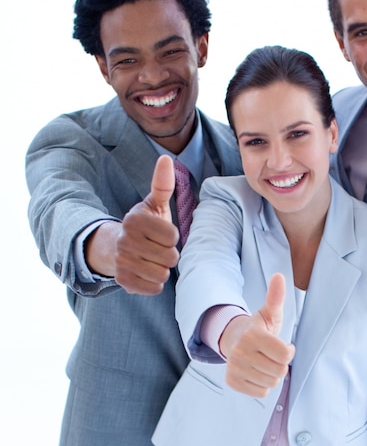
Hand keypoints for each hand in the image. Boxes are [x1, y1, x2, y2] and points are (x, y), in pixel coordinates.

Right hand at [85, 155, 179, 293]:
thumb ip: (163, 185)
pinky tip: (146, 272)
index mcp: (134, 220)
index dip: (172, 236)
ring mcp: (122, 262)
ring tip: (152, 259)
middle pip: (171, 257)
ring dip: (162, 269)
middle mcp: (125, 241)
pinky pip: (154, 288)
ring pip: (163, 274)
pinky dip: (154, 283)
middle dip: (169, 254)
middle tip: (157, 248)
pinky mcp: (123, 282)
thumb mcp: (153, 204)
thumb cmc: (144, 225)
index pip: (173, 235)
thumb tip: (166, 157)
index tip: (161, 233)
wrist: (114, 248)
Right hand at [221, 273, 295, 397]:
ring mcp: (234, 368)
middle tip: (271, 354)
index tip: (283, 345)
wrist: (234, 339)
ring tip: (263, 361)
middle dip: (280, 364)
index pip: (286, 355)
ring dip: (271, 374)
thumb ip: (276, 296)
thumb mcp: (269, 312)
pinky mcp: (231, 381)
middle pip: (279, 371)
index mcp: (253, 335)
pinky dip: (262, 384)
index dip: (288, 351)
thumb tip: (279, 276)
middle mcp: (240, 352)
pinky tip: (256, 371)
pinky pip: (260, 392)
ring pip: (271, 383)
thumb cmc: (259, 327)